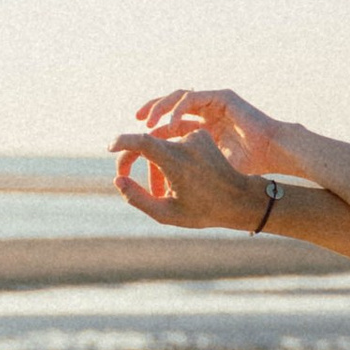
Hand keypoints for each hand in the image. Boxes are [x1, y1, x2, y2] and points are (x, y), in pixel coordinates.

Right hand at [111, 125, 269, 231]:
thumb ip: (137, 198)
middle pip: (148, 144)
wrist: (239, 199)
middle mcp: (186, 144)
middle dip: (133, 160)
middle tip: (124, 178)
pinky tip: (178, 180)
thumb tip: (118, 179)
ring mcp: (196, 137)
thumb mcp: (166, 214)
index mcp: (177, 161)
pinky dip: (171, 159)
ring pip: (162, 146)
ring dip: (156, 165)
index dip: (122, 141)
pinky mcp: (202, 135)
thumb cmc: (203, 211)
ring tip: (162, 191)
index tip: (109, 147)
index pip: (142, 141)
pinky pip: (177, 144)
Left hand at [133, 86, 292, 177]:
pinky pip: (192, 98)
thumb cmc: (246, 167)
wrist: (272, 154)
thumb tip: (160, 190)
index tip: (136, 142)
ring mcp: (214, 103)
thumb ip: (188, 172)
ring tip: (147, 123)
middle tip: (137, 121)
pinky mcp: (222, 97)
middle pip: (171, 105)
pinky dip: (178, 110)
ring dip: (160, 107)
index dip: (153, 130)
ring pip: (178, 97)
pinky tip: (169, 126)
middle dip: (152, 110)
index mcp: (202, 129)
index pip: (171, 125)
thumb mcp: (208, 170)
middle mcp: (206, 113)